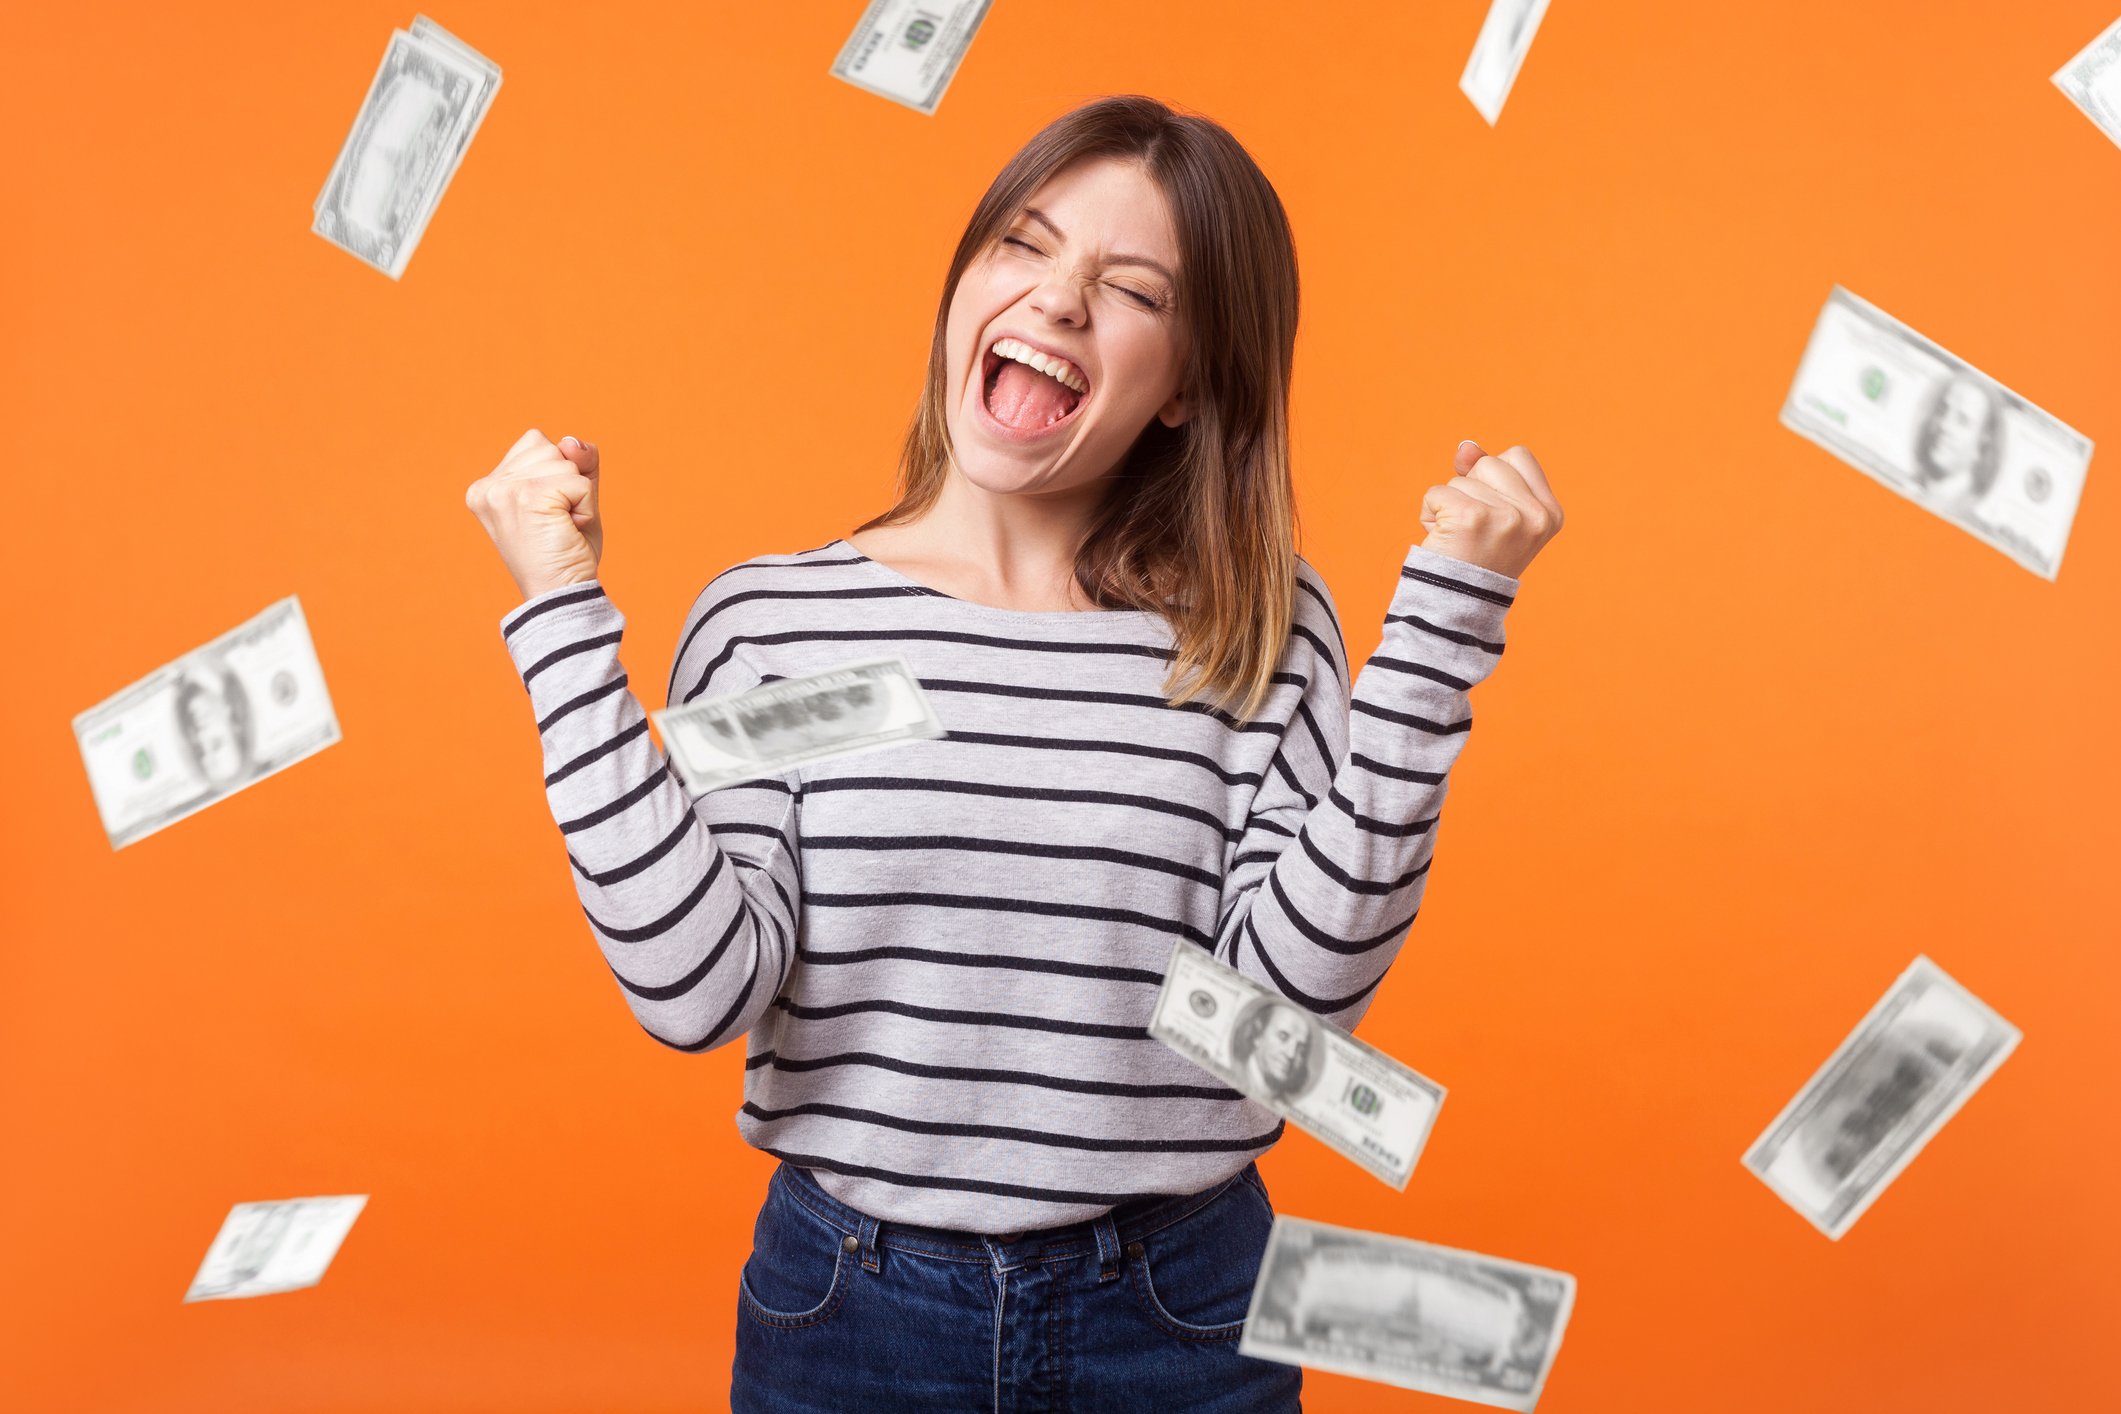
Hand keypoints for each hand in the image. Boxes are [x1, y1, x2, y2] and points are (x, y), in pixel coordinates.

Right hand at [465, 429, 602, 600]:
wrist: (562, 595)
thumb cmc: (565, 550)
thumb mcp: (574, 494)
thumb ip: (577, 459)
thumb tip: (571, 442)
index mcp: (486, 487)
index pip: (537, 442)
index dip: (558, 476)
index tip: (545, 515)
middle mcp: (487, 486)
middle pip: (551, 447)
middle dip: (568, 484)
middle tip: (556, 524)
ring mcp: (504, 490)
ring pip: (566, 461)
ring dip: (578, 496)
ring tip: (560, 527)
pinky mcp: (528, 496)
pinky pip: (580, 482)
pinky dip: (587, 507)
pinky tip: (568, 530)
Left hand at [1418, 440, 1563, 579]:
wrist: (1458, 607)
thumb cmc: (1477, 559)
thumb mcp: (1494, 513)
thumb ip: (1484, 475)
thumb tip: (1466, 447)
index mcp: (1551, 513)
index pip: (1517, 455)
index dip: (1493, 478)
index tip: (1493, 516)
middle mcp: (1535, 515)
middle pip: (1488, 462)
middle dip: (1471, 489)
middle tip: (1475, 532)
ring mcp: (1506, 517)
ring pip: (1460, 478)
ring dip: (1449, 504)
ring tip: (1459, 539)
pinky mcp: (1472, 518)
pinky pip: (1437, 492)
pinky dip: (1429, 512)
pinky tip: (1443, 540)